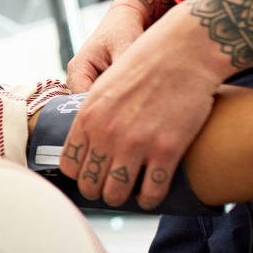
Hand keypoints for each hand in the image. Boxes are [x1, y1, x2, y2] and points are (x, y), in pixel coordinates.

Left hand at [61, 3, 229, 208]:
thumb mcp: (105, 86)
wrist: (182, 53)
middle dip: (100, 190)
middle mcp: (106, 134)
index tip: (91, 175)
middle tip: (111, 187)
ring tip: (130, 193)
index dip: (80, 175)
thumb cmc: (145, 64)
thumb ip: (93, 116)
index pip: (70, 165)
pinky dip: (150, 199)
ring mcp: (135, 144)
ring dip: (122, 198)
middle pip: (90, 185)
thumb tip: (89, 142)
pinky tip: (152, 196)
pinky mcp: (165, 150)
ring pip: (116, 194)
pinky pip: (151, 192)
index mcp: (88, 117)